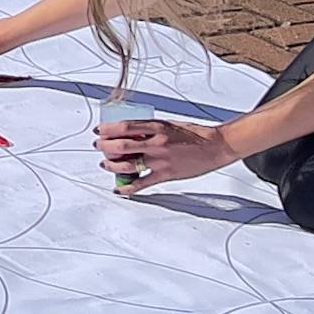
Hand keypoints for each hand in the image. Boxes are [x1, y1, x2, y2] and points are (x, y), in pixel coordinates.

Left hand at [98, 117, 236, 192]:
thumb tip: (129, 133)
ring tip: (104, 163)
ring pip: (128, 164)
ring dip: (112, 165)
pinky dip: (128, 187)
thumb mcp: (169, 124)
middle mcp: (157, 143)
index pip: (125, 127)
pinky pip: (143, 183)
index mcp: (157, 127)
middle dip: (105, 146)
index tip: (99, 130)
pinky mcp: (166, 174)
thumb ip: (150, 129)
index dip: (108, 129)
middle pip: (122, 145)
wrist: (215, 146)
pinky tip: (119, 189)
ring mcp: (161, 160)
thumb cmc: (194, 134)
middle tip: (98, 146)